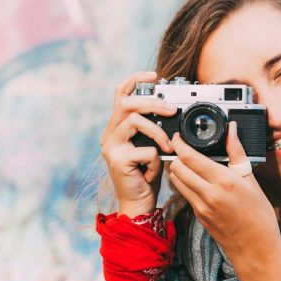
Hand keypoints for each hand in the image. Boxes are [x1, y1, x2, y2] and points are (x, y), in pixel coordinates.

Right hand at [101, 71, 177, 215]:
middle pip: (127, 103)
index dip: (135, 80)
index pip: (120, 94)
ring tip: (168, 147)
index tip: (154, 75)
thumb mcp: (151, 147)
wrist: (138, 205)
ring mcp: (110, 147)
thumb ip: (153, 128)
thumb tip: (170, 109)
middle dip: (153, 102)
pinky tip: (152, 173)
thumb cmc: (146, 177)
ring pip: (135, 121)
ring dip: (158, 132)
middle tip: (172, 110)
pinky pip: (145, 149)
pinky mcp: (117, 160)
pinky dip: (155, 161)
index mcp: (116, 128)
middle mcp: (109, 134)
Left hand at [167, 122, 280, 273]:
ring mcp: (200, 207)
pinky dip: (185, 183)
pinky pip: (184, 194)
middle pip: (177, 168)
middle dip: (176, 155)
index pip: (190, 157)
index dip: (179, 143)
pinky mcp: (198, 216)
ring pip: (176, 181)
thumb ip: (237, 153)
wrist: (256, 249)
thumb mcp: (252, 180)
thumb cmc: (259, 215)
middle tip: (183, 148)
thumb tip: (231, 129)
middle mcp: (208, 194)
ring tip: (187, 163)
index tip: (179, 135)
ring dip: (178, 169)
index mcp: (223, 181)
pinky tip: (195, 180)